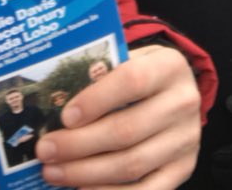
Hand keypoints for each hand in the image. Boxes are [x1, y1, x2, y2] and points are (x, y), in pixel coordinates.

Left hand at [35, 44, 201, 187]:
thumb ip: (103, 72)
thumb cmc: (145, 74)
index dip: (96, 100)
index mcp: (170, 66)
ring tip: (53, 171)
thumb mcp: (132, 59)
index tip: (65, 117)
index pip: (132, 81)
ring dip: (86, 173)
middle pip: (127, 130)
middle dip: (79, 144)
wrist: (179, 94)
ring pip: (131, 164)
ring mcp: (185, 140)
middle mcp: (183, 102)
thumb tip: (56, 98)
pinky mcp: (183, 169)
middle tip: (46, 150)